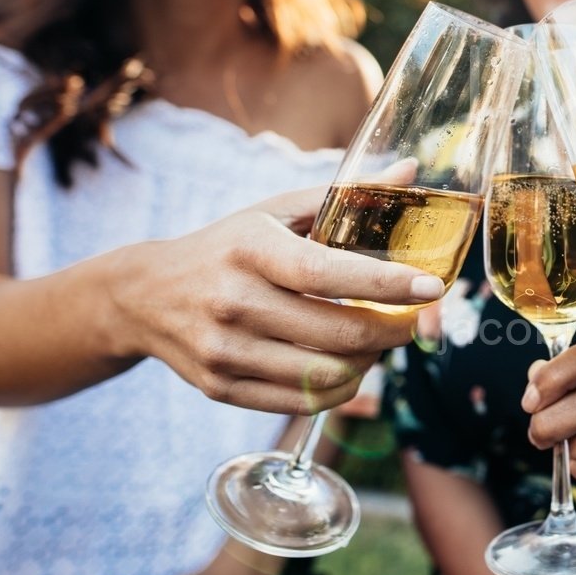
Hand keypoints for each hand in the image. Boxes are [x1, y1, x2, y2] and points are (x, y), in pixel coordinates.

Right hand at [112, 185, 443, 413]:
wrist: (144, 296)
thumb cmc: (228, 247)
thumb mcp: (275, 212)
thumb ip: (345, 196)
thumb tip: (412, 171)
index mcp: (251, 250)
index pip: (326, 273)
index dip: (385, 283)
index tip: (431, 287)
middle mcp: (234, 302)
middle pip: (338, 333)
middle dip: (394, 330)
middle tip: (414, 319)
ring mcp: (225, 351)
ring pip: (327, 375)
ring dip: (370, 362)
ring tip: (377, 341)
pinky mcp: (221, 388)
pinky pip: (303, 403)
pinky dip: (340, 390)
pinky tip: (349, 367)